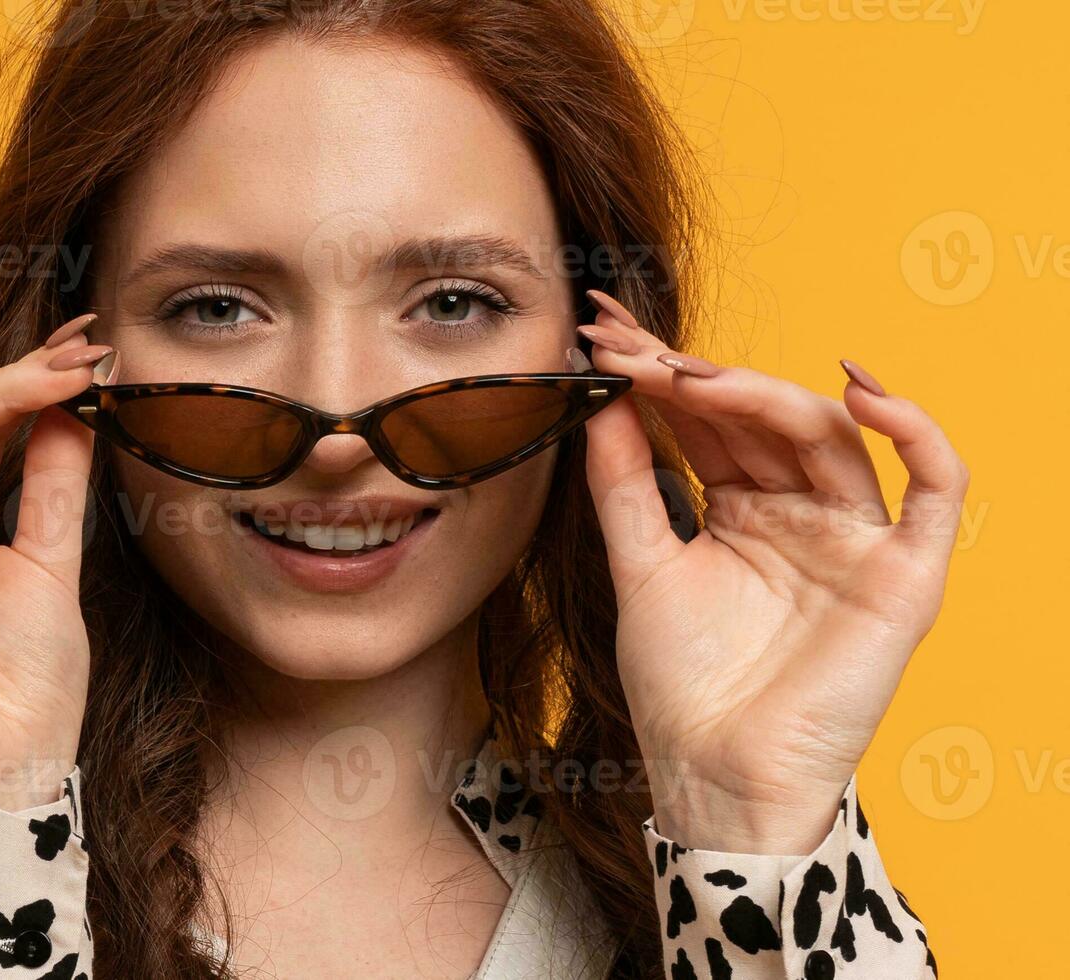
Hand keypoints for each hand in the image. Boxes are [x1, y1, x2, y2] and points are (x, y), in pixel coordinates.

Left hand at [579, 292, 967, 852]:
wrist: (715, 778)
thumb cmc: (683, 687)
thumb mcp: (641, 569)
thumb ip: (624, 486)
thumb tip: (604, 398)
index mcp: (743, 511)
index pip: (710, 423)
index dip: (661, 377)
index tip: (603, 335)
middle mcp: (802, 515)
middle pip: (763, 419)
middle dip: (696, 375)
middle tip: (630, 346)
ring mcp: (855, 540)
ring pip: (830, 437)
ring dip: (764, 395)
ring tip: (694, 376)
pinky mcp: (904, 575)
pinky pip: (937, 490)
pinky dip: (916, 434)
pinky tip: (863, 391)